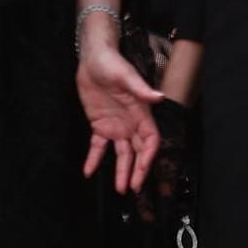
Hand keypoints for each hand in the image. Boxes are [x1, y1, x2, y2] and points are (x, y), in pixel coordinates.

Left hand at [77, 38, 163, 194]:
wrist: (93, 59)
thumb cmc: (112, 64)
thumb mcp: (126, 75)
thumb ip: (141, 89)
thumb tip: (158, 97)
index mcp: (141, 113)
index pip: (149, 140)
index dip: (148, 156)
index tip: (142, 170)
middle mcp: (130, 122)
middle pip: (137, 151)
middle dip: (137, 170)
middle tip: (133, 187)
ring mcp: (115, 125)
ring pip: (121, 153)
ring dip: (121, 170)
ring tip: (119, 188)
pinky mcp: (99, 124)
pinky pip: (97, 146)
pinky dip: (94, 159)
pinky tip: (88, 172)